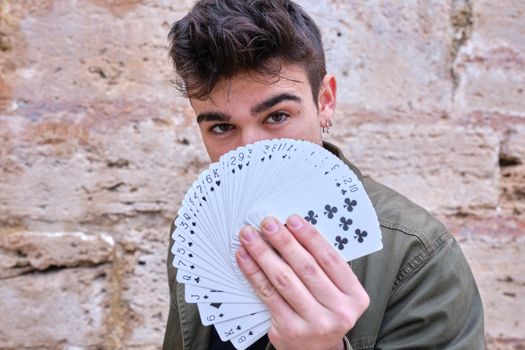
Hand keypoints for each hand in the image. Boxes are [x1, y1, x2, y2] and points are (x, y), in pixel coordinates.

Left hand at [235, 215, 368, 349]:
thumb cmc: (325, 312)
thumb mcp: (337, 293)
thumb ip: (323, 268)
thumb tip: (292, 232)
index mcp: (355, 296)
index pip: (331, 259)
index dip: (310, 237)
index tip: (292, 219)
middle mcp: (338, 311)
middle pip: (306, 268)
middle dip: (283, 241)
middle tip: (267, 223)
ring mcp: (314, 323)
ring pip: (284, 280)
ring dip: (263, 254)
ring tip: (250, 236)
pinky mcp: (289, 330)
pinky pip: (268, 294)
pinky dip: (254, 273)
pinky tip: (245, 258)